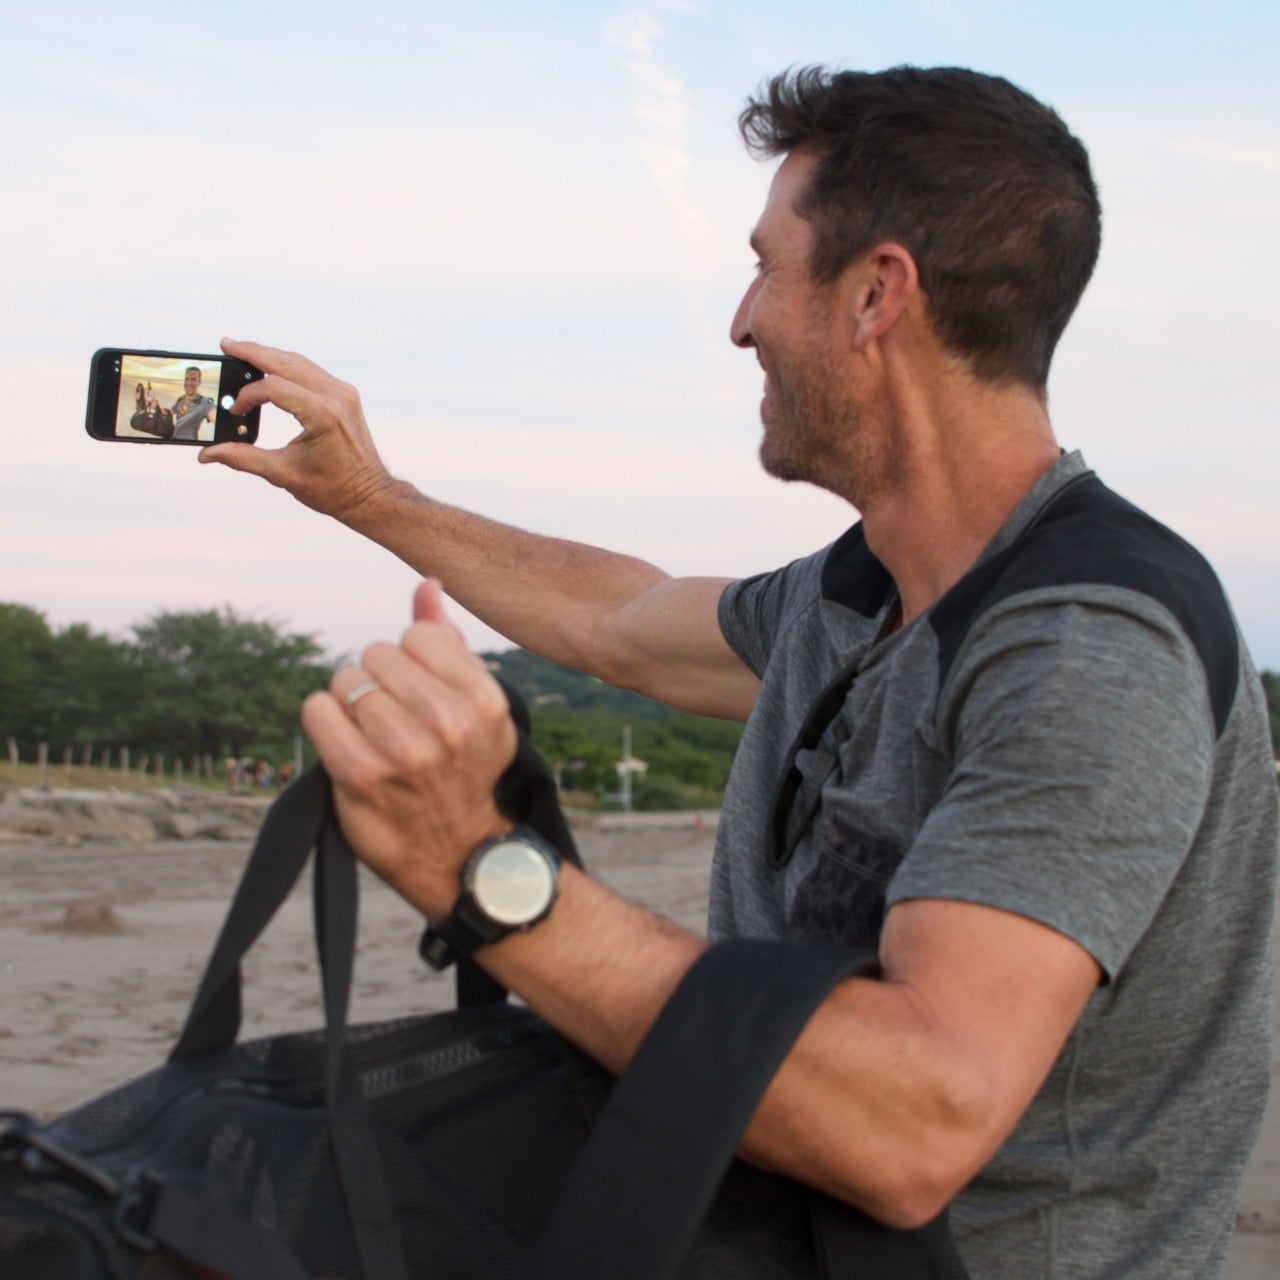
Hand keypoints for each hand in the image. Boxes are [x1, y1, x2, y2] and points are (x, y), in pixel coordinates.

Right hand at [198, 339, 394, 523]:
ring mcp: (344, 392)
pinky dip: (288, 366)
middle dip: (253, 352)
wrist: (369, 495)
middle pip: (286, 362)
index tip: (234, 410)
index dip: (247, 396)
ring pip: (299, 362)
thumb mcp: (282, 474)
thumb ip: (242, 458)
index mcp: (322, 414)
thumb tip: (206, 454)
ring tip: (242, 350)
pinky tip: (270, 365)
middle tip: (226, 344)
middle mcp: (336, 396)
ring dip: (270, 355)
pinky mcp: (346, 395)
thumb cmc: (332, 489)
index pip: (273, 388)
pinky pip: (312, 371)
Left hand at [301, 580, 516, 917]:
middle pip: (377, 654)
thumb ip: (450, 645)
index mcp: (483, 700)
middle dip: (377, 678)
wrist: (458, 856)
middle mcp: (448, 722)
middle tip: (391, 716)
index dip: (409, 659)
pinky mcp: (360, 775)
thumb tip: (426, 586)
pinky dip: (323, 721)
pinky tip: (344, 742)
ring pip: (345, 680)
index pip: (417, 636)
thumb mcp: (478, 710)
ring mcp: (403, 750)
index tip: (417, 691)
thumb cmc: (465, 774)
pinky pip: (317, 710)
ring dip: (350, 702)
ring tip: (371, 733)